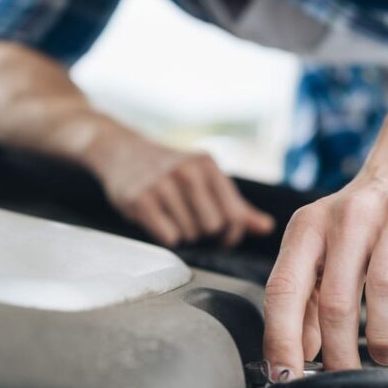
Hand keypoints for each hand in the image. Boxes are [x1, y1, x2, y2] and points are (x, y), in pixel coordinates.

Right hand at [91, 135, 274, 247]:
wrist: (121, 151)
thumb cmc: (169, 171)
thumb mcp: (204, 179)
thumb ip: (235, 205)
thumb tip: (267, 226)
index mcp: (207, 165)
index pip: (235, 216)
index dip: (231, 234)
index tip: (220, 236)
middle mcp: (187, 171)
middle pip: (213, 227)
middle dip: (204, 234)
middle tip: (191, 225)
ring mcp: (162, 183)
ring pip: (190, 234)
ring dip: (183, 235)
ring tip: (171, 218)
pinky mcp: (140, 198)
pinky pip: (168, 236)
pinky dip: (165, 236)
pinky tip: (157, 221)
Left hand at [262, 154, 387, 376]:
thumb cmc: (364, 217)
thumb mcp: (322, 245)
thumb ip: (307, 295)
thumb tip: (300, 350)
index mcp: (308, 227)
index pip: (283, 288)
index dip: (282, 339)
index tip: (287, 376)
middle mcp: (346, 218)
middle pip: (334, 300)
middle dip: (340, 355)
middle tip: (346, 382)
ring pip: (382, 292)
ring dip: (383, 339)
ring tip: (384, 355)